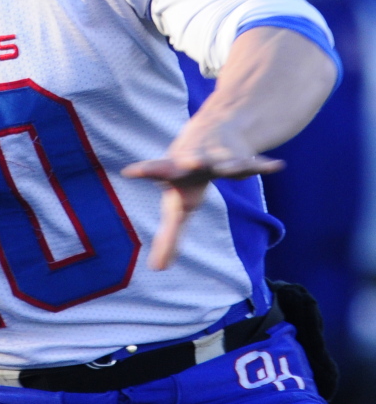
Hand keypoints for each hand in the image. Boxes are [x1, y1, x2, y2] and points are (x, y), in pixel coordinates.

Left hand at [121, 118, 283, 270]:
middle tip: (190, 162)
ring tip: (232, 168)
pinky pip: (253, 164)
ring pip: (224, 162)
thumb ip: (168, 238)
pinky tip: (276, 166)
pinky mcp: (240, 157)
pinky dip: (264, 166)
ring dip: (228, 165)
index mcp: (174, 171)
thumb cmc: (187, 179)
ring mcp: (217, 157)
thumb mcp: (178, 206)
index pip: (156, 171)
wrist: (211, 134)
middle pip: (191, 163)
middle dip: (191, 163)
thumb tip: (157, 269)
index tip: (128, 170)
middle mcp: (194, 161)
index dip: (144, 171)